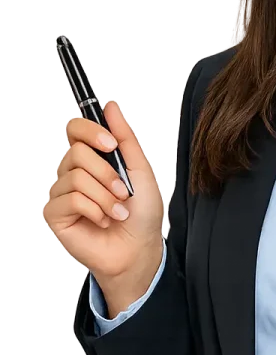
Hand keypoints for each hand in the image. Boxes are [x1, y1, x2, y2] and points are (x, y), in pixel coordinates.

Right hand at [42, 101, 164, 281]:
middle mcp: (73, 172)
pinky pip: (72, 199)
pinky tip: (103, 221)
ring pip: (77, 177)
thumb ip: (125, 137)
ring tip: (117, 211)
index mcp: (92, 158)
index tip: (111, 144)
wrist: (139, 248)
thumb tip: (110, 106)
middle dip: (107, 174)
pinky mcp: (56, 214)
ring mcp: (62, 192)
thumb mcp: (140, 170)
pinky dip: (95, 210)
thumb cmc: (141, 213)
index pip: (76, 129)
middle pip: (77, 152)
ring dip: (105, 196)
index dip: (91, 131)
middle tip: (123, 192)